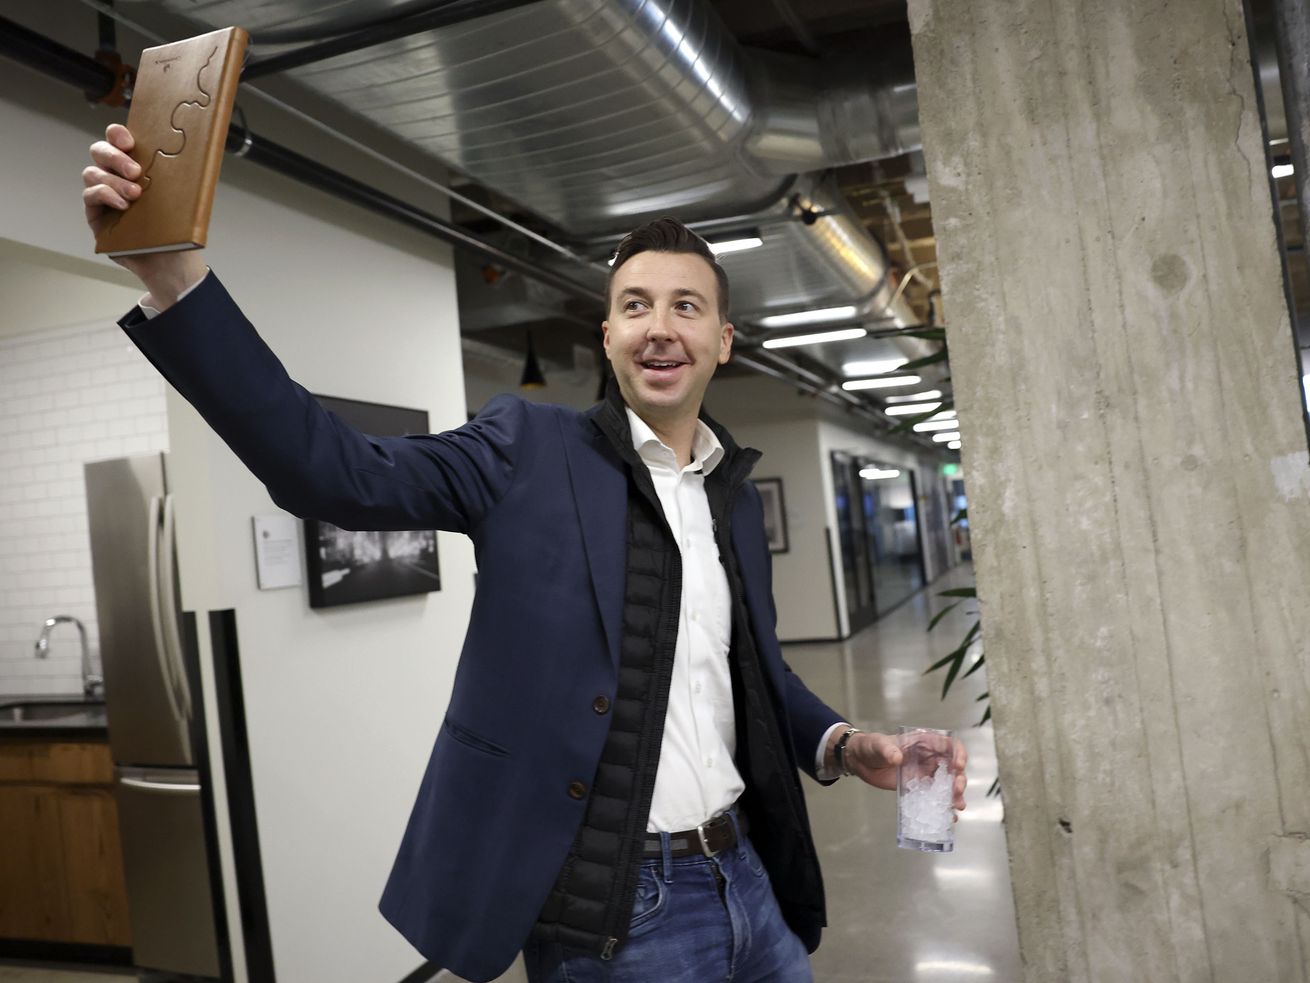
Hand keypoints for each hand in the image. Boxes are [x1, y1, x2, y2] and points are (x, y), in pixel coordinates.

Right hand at [83, 123, 206, 307]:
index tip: (129, 141)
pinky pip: (90, 196)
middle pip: (100, 151)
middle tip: (136, 171)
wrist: (172, 262)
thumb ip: (177, 175)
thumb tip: (193, 153)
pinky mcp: (94, 214)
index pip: (118, 139)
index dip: (117, 134)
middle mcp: (115, 175)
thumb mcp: (181, 198)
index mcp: (135, 165)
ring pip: (93, 172)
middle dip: (115, 156)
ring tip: (135, 195)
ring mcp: (102, 194)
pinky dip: (104, 195)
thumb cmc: (176, 227)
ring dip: (113, 180)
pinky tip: (122, 205)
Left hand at [842, 730, 968, 812]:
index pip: (948, 745)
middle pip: (953, 767)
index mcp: (924, 742)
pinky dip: (943, 806)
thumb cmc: (871, 746)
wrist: (861, 761)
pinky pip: (935, 797)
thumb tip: (896, 758)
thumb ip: (887, 750)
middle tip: (957, 790)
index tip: (957, 766)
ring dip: (955, 795)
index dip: (958, 754)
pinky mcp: (919, 788)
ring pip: (948, 784)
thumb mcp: (878, 744)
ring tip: (957, 805)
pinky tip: (949, 816)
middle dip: (959, 778)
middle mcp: (929, 758)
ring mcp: (925, 774)